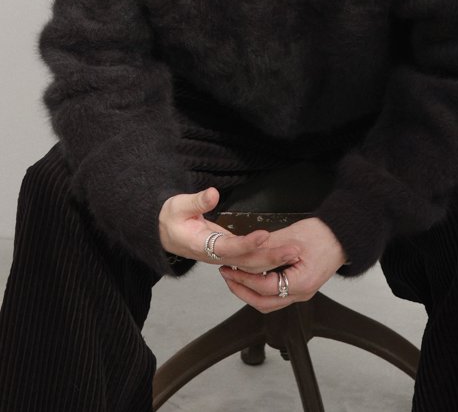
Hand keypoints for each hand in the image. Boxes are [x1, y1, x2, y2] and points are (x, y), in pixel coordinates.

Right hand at [158, 187, 299, 271]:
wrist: (162, 233)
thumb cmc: (170, 219)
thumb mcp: (178, 206)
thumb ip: (196, 201)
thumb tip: (213, 194)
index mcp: (202, 245)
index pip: (229, 247)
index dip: (247, 243)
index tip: (264, 235)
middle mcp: (216, 255)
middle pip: (246, 262)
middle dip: (270, 256)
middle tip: (293, 250)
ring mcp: (223, 256)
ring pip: (250, 263)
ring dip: (273, 259)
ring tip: (294, 252)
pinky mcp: (228, 252)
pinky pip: (249, 260)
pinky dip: (265, 258)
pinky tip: (281, 254)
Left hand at [219, 217, 346, 312]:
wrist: (343, 235)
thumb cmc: (324, 235)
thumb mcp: (291, 237)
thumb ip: (266, 249)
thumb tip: (244, 255)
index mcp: (301, 284)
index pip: (264, 287)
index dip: (243, 278)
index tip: (230, 268)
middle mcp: (302, 294)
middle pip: (264, 303)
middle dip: (242, 290)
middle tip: (227, 276)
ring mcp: (302, 292)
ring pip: (269, 302)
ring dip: (250, 291)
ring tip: (236, 276)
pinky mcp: (301, 286)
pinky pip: (276, 294)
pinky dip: (261, 287)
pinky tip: (253, 275)